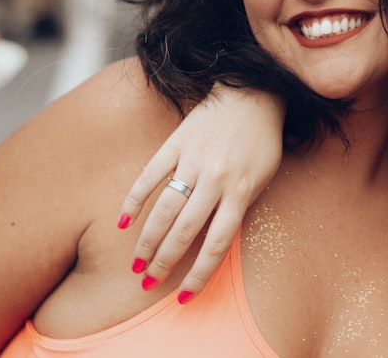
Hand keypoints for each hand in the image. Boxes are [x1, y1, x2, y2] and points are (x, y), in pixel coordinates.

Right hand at [117, 85, 284, 299]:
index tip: (184, 295)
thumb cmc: (262, 140)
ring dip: (147, 240)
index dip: (199, 273)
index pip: (217, 243)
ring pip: (164, 209)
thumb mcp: (264, 176)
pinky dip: (134, 200)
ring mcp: (194, 160)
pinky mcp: (176, 143)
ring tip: (136, 262)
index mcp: (242, 190)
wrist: (253, 92)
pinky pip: (149, 176)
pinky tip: (123, 223)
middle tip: (148, 281)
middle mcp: (216, 178)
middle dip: (165, 261)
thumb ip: (241, 205)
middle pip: (185, 231)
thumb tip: (215, 240)